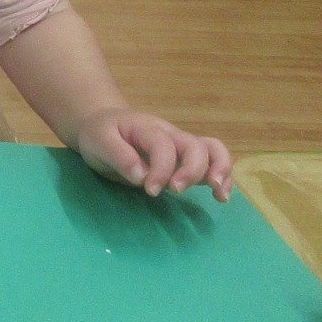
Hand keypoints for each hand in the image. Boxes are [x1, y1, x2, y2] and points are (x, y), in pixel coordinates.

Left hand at [73, 107, 232, 202]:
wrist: (103, 125)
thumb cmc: (101, 133)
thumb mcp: (98, 140)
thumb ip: (118, 155)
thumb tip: (141, 176)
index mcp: (147, 128)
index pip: (163, 145)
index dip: (161, 169)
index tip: (150, 190)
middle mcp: (170, 134)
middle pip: (194, 145)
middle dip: (192, 170)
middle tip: (177, 190)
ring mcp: (180, 146)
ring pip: (211, 149)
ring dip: (220, 170)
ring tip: (219, 194)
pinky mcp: (185, 160)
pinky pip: (212, 162)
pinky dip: (223, 176)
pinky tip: (221, 196)